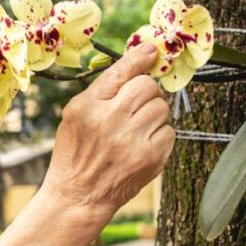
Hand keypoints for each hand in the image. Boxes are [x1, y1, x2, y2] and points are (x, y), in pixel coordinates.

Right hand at [46, 42, 173, 213]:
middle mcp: (110, 121)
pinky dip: (159, 136)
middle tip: (133, 107)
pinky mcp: (151, 158)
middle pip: (147, 87)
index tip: (150, 50)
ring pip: (162, 108)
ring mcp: (132, 141)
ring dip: (153, 115)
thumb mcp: (75, 115)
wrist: (79, 195)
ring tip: (135, 129)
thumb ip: (104, 88)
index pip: (120, 73)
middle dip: (144, 93)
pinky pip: (169, 132)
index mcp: (87, 107)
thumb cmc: (76, 150)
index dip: (138, 59)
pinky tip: (141, 146)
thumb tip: (142, 54)